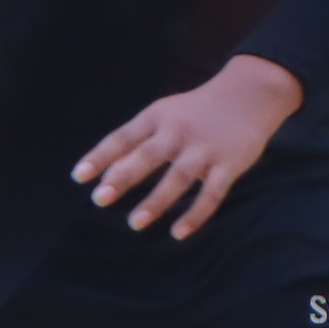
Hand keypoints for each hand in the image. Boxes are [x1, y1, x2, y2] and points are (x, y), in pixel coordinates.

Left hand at [74, 57, 305, 239]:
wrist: (250, 94)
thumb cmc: (196, 110)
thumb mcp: (164, 114)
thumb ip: (137, 140)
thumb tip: (105, 174)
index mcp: (158, 117)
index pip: (123, 137)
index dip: (100, 156)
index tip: (79, 177)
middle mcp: (178, 132)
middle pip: (148, 156)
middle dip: (123, 177)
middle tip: (100, 200)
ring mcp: (205, 149)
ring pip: (178, 178)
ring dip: (156, 201)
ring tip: (135, 224)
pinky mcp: (228, 165)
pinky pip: (211, 194)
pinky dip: (196, 215)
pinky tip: (178, 233)